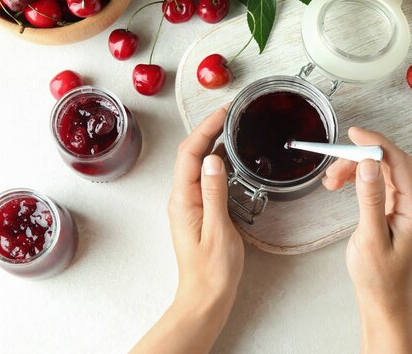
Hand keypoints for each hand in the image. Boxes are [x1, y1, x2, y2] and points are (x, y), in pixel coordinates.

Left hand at [168, 106, 243, 308]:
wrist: (206, 297)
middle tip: (229, 114)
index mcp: (183, 200)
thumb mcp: (218, 229)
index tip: (223, 113)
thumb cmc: (212, 270)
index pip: (190, 154)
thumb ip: (214, 193)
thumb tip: (214, 159)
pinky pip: (203, 178)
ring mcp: (188, 205)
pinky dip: (215, 162)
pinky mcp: (198, 211)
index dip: (205, 129)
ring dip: (210, 143)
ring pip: (196, 165)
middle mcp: (182, 199)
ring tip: (230, 129)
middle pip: (190, 154)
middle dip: (207, 130)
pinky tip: (228, 159)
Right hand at [323, 127, 411, 353]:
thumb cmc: (379, 277)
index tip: (353, 134)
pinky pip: (379, 185)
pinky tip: (342, 185)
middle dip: (358, 160)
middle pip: (388, 164)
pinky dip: (360, 181)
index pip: (398, 162)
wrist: (384, 301)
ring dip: (356, 171)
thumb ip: (370, 199)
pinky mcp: (396, 211)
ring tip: (330, 182)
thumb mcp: (370, 237)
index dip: (376, 143)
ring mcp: (407, 207)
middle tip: (332, 169)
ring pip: (381, 173)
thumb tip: (367, 164)